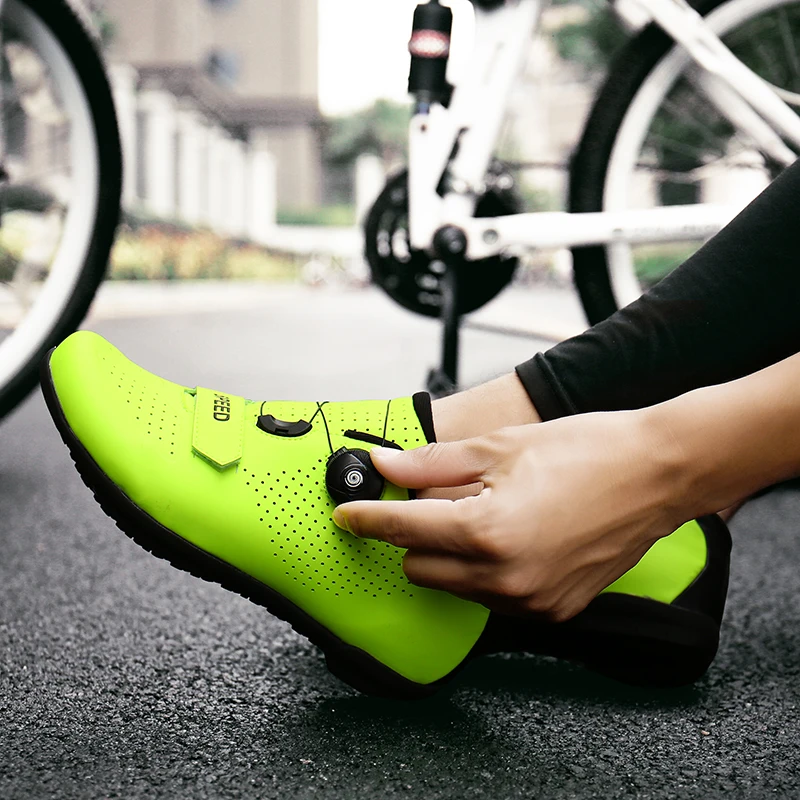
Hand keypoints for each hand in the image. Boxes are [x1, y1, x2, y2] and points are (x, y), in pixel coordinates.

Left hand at [332, 410, 687, 620]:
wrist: (657, 472)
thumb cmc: (586, 450)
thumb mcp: (500, 447)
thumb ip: (431, 463)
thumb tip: (385, 466)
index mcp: (487, 532)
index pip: (403, 530)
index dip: (367, 518)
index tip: (347, 515)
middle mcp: (506, 577)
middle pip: (420, 566)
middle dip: (417, 534)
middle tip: (440, 497)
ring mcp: (531, 601)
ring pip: (455, 585)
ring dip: (452, 553)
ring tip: (488, 510)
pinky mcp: (552, 611)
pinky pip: (493, 597)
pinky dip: (486, 570)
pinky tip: (513, 534)